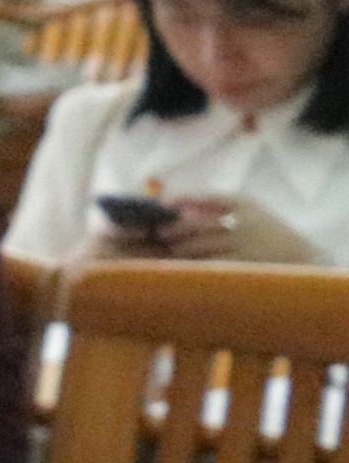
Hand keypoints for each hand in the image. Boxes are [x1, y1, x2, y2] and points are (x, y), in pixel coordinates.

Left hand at [162, 194, 317, 264]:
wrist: (302, 257)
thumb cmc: (267, 233)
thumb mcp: (250, 211)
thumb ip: (219, 208)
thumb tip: (178, 210)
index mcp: (244, 203)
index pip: (207, 196)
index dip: (181, 200)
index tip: (164, 205)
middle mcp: (243, 221)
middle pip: (198, 223)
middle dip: (175, 228)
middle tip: (159, 233)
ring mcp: (243, 244)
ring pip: (201, 245)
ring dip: (181, 248)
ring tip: (172, 250)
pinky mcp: (243, 265)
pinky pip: (211, 265)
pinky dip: (195, 265)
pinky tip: (185, 266)